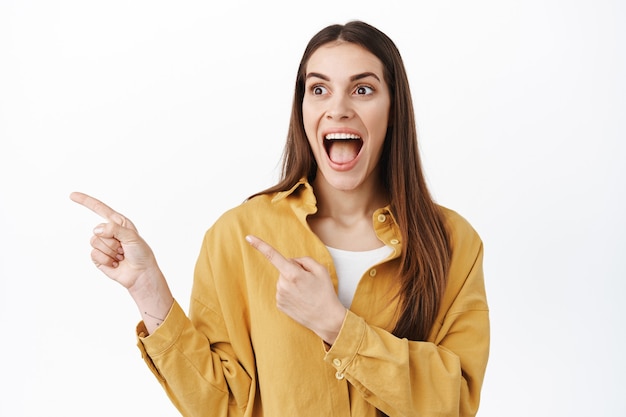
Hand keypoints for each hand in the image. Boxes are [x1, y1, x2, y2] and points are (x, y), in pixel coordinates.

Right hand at [70, 192, 173, 332]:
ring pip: (94, 242)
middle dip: (112, 241)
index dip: (86, 201)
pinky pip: (94, 255)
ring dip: (110, 251)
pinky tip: (115, 263)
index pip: (100, 209)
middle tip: (124, 248)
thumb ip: (114, 229)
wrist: (140, 274)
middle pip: (97, 230)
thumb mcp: (131, 237)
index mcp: (118, 223)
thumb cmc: (141, 254)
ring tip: (120, 255)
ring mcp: (103, 245)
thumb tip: (96, 229)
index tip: (72, 195)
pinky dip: (106, 260)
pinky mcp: (98, 257)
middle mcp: (109, 232)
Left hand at [246, 235, 345, 343]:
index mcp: (293, 274)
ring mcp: (279, 296)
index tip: (248, 237)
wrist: (326, 319)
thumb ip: (304, 260)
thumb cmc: (325, 294)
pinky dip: (291, 293)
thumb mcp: (321, 270)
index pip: (273, 255)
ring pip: (284, 280)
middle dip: (295, 271)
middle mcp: (282, 285)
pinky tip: (301, 300)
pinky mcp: (279, 305)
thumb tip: (291, 261)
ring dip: (293, 283)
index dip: (260, 245)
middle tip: (309, 283)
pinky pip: (283, 291)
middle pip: (285, 268)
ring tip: (306, 293)